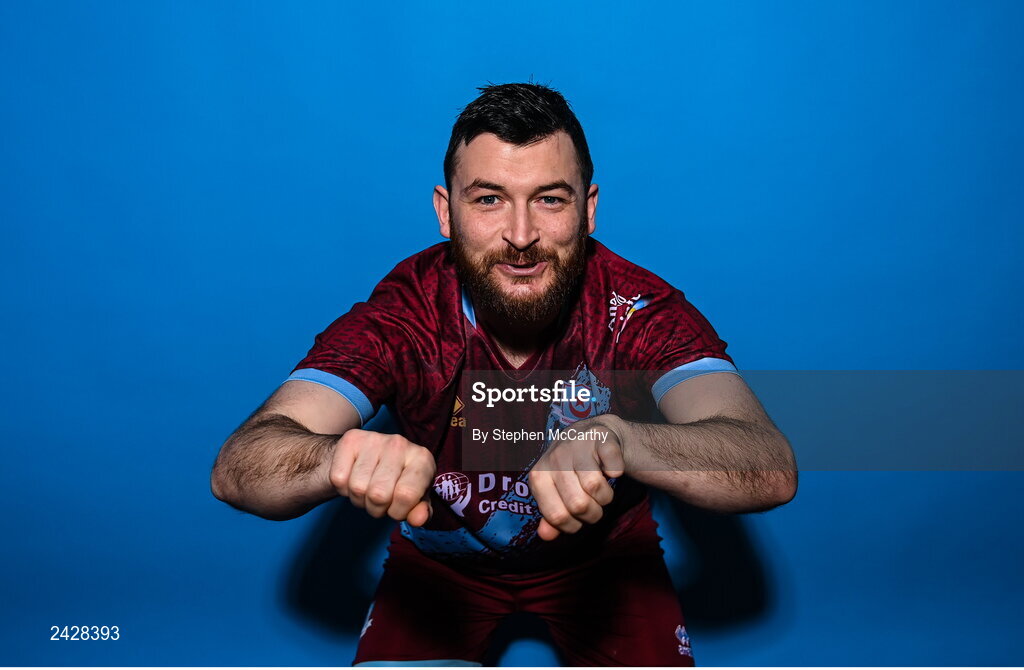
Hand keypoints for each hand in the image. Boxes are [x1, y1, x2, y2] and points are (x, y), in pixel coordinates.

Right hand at [329, 429, 435, 526]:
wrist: (367, 457)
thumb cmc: (396, 482)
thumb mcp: (414, 498)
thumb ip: (421, 511)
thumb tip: (419, 519)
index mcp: (422, 459)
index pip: (406, 495)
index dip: (398, 512)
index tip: (397, 508)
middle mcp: (399, 444)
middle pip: (378, 494)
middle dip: (376, 508)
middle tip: (380, 500)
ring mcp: (374, 439)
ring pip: (357, 488)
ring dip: (359, 499)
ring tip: (367, 489)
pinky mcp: (351, 439)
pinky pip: (339, 478)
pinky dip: (343, 488)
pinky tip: (353, 478)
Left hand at [528, 415, 626, 540]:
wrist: (592, 433)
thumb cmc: (571, 468)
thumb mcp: (556, 490)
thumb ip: (551, 515)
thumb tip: (546, 536)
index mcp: (539, 475)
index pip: (556, 515)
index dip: (573, 525)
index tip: (578, 518)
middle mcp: (555, 457)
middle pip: (578, 504)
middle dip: (592, 514)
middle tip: (595, 506)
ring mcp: (577, 444)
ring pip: (594, 487)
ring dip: (606, 497)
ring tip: (602, 491)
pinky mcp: (601, 437)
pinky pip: (613, 465)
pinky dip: (617, 472)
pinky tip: (612, 470)